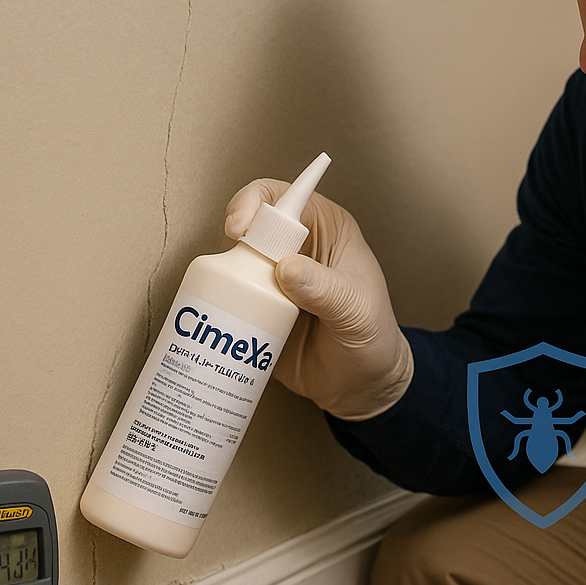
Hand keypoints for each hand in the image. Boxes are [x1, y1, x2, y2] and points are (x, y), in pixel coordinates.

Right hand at [226, 180, 412, 419]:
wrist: (363, 387)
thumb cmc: (373, 339)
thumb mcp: (356, 310)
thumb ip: (325, 289)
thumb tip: (285, 267)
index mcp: (326, 229)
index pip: (285, 197)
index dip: (255, 202)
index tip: (239, 228)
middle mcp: (295, 247)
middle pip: (248, 226)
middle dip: (231, 246)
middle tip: (231, 273)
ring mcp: (272, 278)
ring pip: (232, 262)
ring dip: (221, 278)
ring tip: (223, 301)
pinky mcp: (255, 307)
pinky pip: (226, 296)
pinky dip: (215, 303)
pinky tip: (213, 320)